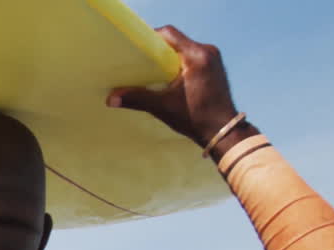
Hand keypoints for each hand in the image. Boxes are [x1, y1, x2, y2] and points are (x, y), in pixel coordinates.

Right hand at [107, 26, 253, 156]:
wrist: (223, 131)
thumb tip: (110, 98)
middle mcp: (208, 51)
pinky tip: (167, 76)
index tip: (135, 49)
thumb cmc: (196, 118)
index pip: (169, 34)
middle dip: (156, 49)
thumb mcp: (163, 107)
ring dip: (167, 56)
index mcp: (197, 56)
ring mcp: (213, 58)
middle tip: (139, 61)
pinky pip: (192, 56)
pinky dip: (178, 63)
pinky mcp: (214, 66)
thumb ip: (137, 98)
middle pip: (176, 40)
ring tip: (151, 69)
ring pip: (184, 48)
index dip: (149, 38)